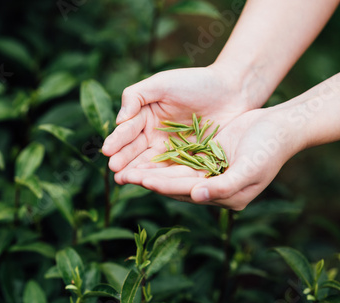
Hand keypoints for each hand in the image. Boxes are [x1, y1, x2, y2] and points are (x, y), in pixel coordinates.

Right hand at [102, 65, 254, 183]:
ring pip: (150, 163)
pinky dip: (160, 177)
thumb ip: (136, 96)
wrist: (233, 90)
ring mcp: (170, 150)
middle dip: (123, 160)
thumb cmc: (195, 82)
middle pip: (135, 150)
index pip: (127, 131)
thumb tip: (119, 120)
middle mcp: (154, 136)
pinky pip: (171, 170)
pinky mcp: (187, 161)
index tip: (107, 150)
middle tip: (113, 169)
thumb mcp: (162, 83)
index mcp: (145, 117)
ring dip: (136, 172)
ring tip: (123, 179)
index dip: (117, 140)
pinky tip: (149, 183)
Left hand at [116, 108, 303, 210]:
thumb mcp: (250, 169)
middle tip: (122, 175)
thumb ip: (224, 186)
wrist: (280, 127)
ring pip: (173, 172)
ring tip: (126, 167)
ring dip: (150, 170)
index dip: (163, 185)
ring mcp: (208, 173)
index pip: (186, 191)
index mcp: (224, 197)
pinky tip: (144, 152)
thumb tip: (197, 196)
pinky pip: (179, 159)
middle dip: (149, 179)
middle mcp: (213, 189)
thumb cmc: (269, 150)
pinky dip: (161, 157)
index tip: (141, 180)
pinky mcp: (205, 157)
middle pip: (175, 184)